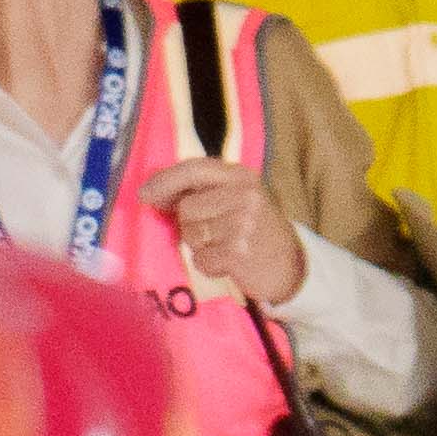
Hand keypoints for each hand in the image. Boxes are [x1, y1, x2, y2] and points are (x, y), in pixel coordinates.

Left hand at [142, 160, 309, 308]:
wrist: (292, 266)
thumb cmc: (257, 231)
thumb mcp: (240, 199)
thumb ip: (206, 190)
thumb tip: (154, 193)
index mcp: (242, 177)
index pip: (194, 169)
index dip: (165, 181)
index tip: (144, 195)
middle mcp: (244, 195)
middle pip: (187, 208)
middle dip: (190, 225)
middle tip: (213, 234)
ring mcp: (243, 223)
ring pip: (191, 235)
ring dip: (200, 246)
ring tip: (224, 247)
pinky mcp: (239, 252)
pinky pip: (201, 259)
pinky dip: (209, 266)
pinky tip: (228, 263)